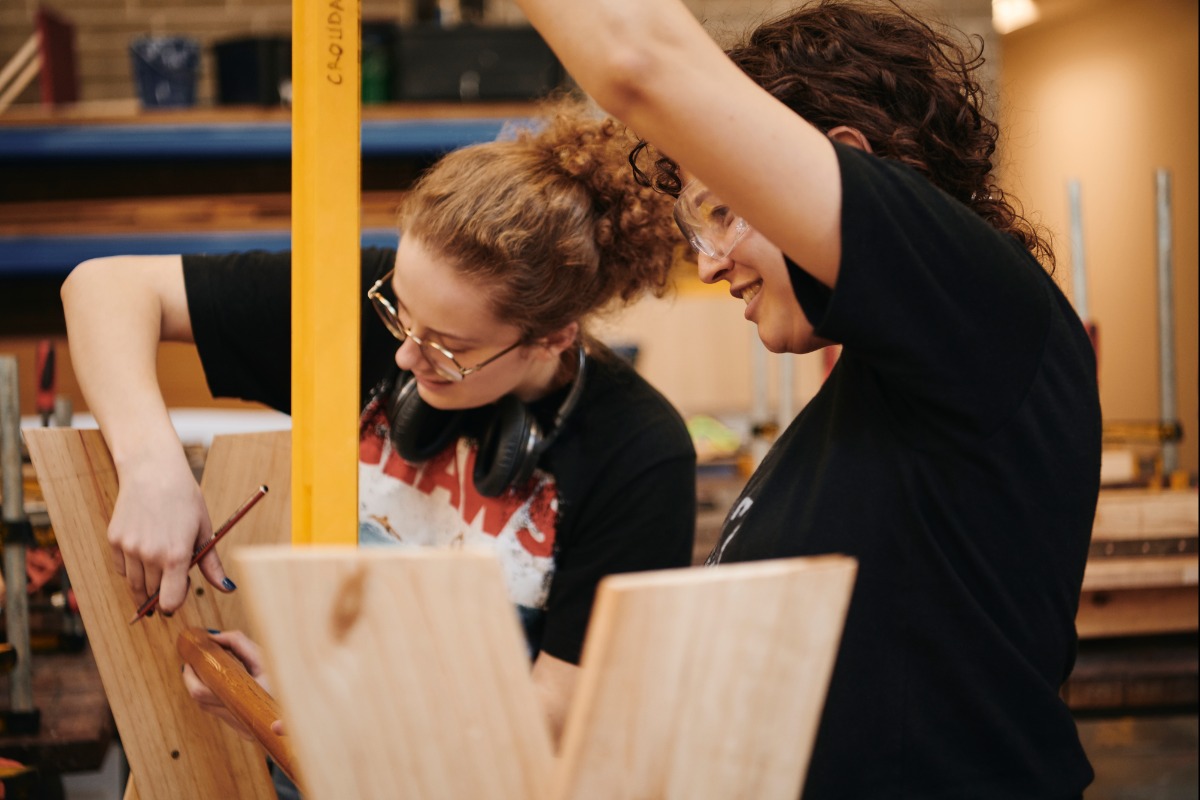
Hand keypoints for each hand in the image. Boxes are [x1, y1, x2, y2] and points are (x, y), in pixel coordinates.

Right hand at [108, 449, 232, 612]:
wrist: (153, 470)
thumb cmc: (184, 499)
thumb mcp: (204, 530)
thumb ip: (211, 564)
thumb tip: (228, 588)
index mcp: (176, 555)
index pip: (170, 601)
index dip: (174, 604)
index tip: (177, 598)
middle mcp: (149, 554)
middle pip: (152, 594)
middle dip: (162, 593)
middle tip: (172, 579)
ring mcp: (129, 547)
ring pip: (134, 584)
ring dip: (145, 586)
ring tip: (158, 572)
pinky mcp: (114, 539)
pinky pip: (121, 568)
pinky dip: (131, 569)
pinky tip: (143, 556)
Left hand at [181, 630, 280, 738]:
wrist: (306, 708)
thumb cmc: (289, 677)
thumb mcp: (266, 656)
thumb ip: (238, 643)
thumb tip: (213, 638)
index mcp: (248, 698)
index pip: (203, 692)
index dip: (191, 676)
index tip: (190, 661)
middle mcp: (244, 718)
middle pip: (201, 702)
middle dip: (191, 681)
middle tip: (191, 665)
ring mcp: (244, 728)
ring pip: (209, 709)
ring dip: (203, 689)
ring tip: (206, 671)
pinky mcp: (246, 731)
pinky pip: (222, 714)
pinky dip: (218, 698)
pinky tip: (224, 685)